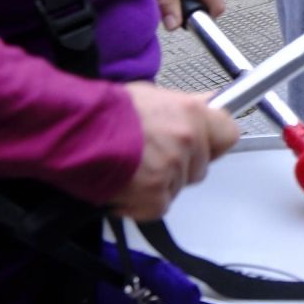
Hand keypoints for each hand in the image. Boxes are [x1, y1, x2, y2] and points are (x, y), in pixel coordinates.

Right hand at [110, 83, 239, 219]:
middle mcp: (188, 141)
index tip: (202, 147)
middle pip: (199, 168)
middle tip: (151, 159)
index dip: (213, 145)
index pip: (228, 135)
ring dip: (158, 186)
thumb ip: (184, 105)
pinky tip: (124, 189)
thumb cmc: (106, 111)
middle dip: (179, 168)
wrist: (76, 131)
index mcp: (192, 114)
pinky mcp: (155, 194)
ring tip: (131, 170)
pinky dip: (140, 205)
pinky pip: (158, 207)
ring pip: (177, 188)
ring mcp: (173, 168)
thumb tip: (208, 102)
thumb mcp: (152, 95)